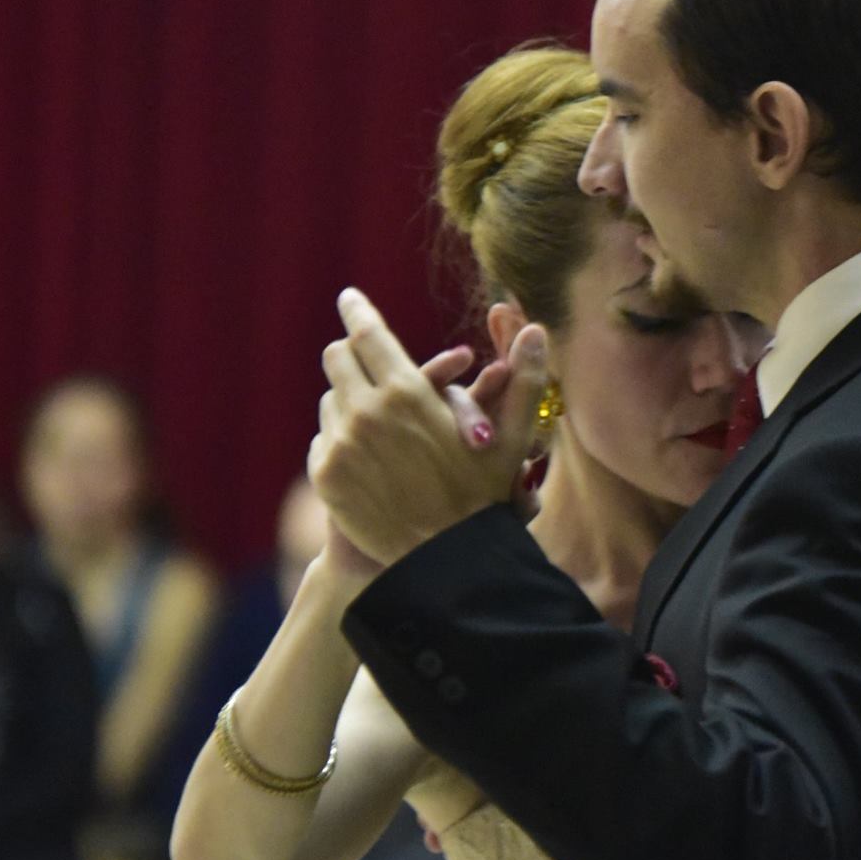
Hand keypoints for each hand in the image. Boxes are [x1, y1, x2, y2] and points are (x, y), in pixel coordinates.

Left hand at [309, 288, 546, 565]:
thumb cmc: (484, 497)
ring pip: (330, 399)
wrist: (444, 562)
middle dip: (352, 353)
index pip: (367, 332)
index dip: (357, 310)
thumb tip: (537, 329)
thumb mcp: (512, 437)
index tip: (349, 297)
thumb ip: (526, 378)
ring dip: (349, 399)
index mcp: (407, 393)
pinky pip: (324, 439)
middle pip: (337, 358)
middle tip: (367, 359)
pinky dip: (340, 438)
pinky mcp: (326, 477)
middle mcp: (365, 413)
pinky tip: (366, 453)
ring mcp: (340, 446)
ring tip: (376, 415)